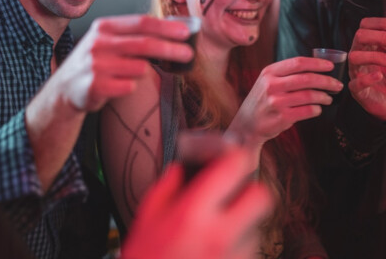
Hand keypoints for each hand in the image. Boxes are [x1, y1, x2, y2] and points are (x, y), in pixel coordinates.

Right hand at [25, 14, 193, 190]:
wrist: (64, 89)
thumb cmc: (95, 63)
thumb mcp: (109, 41)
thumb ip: (134, 36)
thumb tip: (171, 34)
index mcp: (104, 27)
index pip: (142, 23)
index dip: (166, 27)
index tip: (186, 33)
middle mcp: (98, 42)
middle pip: (144, 44)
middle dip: (171, 49)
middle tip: (189, 54)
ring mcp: (95, 64)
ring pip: (139, 68)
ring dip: (143, 72)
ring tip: (129, 73)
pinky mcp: (95, 85)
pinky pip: (128, 86)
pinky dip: (130, 86)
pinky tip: (117, 86)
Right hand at [121, 145, 272, 258]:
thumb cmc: (145, 256)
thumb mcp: (147, 217)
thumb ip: (166, 186)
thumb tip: (180, 168)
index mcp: (193, 212)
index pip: (233, 168)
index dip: (236, 157)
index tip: (232, 158)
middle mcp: (218, 233)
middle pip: (261, 197)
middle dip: (250, 191)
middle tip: (235, 193)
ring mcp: (232, 257)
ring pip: (257, 228)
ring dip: (244, 224)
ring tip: (219, 229)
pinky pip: (250, 253)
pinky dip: (238, 248)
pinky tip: (218, 249)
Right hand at [231, 57, 342, 146]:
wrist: (246, 124)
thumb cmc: (262, 101)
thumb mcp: (267, 82)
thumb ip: (286, 74)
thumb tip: (316, 68)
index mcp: (269, 72)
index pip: (298, 63)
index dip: (317, 63)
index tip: (330, 67)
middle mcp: (271, 85)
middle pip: (307, 78)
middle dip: (327, 81)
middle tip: (337, 85)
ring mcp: (276, 101)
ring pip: (310, 95)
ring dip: (324, 97)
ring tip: (328, 98)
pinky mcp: (282, 117)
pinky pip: (308, 111)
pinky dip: (317, 109)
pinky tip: (317, 109)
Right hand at [348, 17, 385, 119]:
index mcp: (370, 47)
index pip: (366, 26)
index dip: (379, 25)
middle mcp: (362, 58)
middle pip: (359, 37)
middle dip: (377, 38)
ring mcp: (358, 73)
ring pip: (354, 57)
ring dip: (374, 57)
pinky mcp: (359, 92)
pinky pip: (355, 83)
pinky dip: (368, 78)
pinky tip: (379, 75)